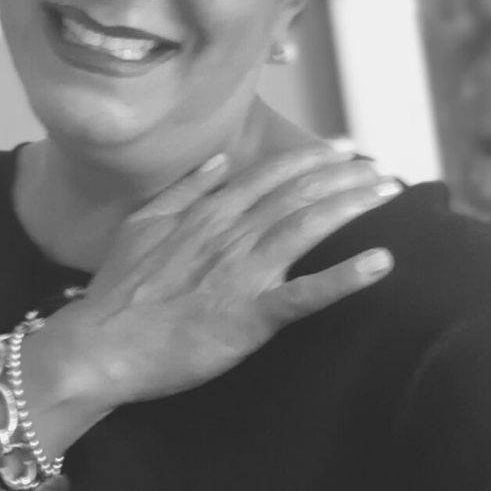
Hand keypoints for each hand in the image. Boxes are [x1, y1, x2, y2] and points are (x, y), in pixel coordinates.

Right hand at [21, 145, 399, 450]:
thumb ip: (185, 189)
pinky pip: (305, 294)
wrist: (102, 342)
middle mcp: (229, 233)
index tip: (345, 148)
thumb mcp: (143, 223)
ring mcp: (241, 273)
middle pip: (297, 194)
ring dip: (352, 206)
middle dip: (344, 176)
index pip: (269, 174)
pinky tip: (381, 263)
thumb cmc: (120, 287)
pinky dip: (345, 277)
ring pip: (306, 227)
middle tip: (383, 167)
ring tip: (388, 193)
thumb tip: (221, 159)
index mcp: (206, 212)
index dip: (311, 158)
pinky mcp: (249, 316)